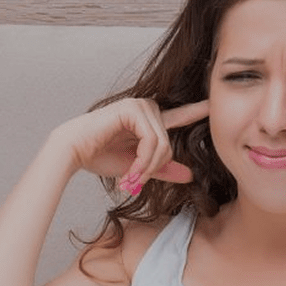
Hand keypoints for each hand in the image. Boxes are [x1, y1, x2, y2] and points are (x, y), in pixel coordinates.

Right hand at [48, 98, 208, 193]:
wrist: (72, 151)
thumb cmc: (98, 156)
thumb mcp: (136, 167)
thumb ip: (161, 169)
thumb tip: (189, 176)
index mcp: (147, 120)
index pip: (178, 116)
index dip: (196, 111)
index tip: (212, 105)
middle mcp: (146, 109)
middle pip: (168, 144)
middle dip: (153, 168)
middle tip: (135, 181)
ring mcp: (140, 106)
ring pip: (162, 144)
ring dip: (146, 167)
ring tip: (129, 177)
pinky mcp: (133, 109)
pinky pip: (151, 140)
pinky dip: (142, 160)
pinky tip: (129, 169)